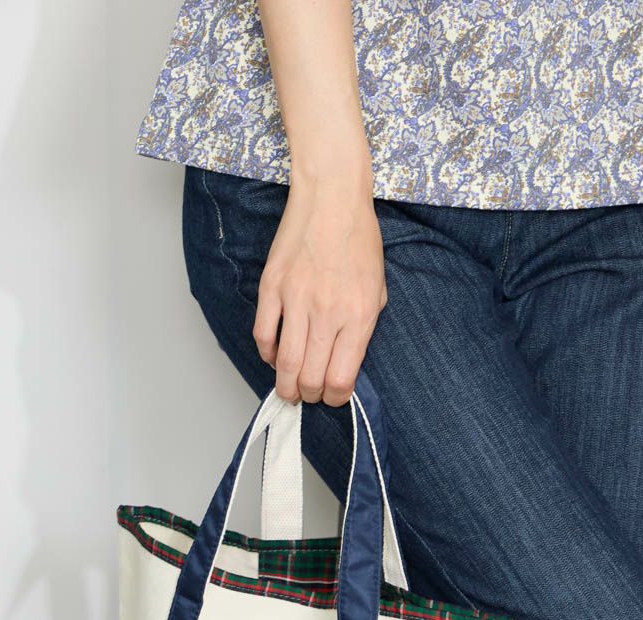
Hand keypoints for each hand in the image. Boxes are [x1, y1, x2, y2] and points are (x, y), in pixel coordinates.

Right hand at [254, 163, 386, 406]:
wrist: (332, 198)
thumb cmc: (360, 242)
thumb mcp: (378, 290)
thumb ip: (363, 329)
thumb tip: (346, 361)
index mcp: (358, 317)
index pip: (341, 380)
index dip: (335, 398)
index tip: (332, 396)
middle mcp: (327, 314)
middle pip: (310, 378)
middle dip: (309, 396)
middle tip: (308, 395)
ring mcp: (296, 300)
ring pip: (284, 363)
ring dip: (284, 385)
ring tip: (287, 390)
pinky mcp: (272, 287)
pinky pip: (263, 335)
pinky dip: (267, 353)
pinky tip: (274, 356)